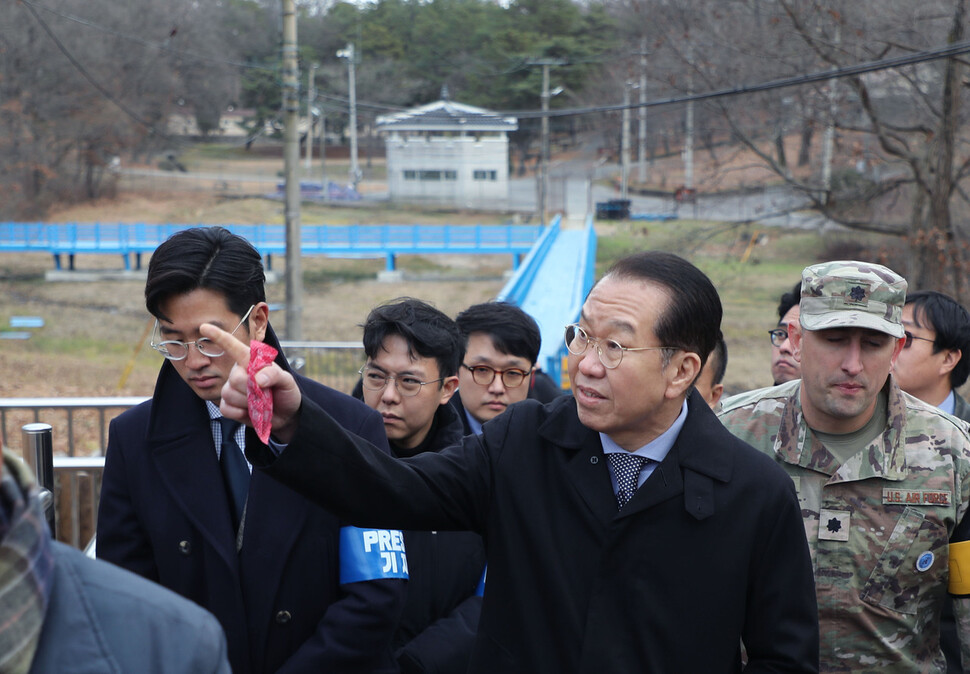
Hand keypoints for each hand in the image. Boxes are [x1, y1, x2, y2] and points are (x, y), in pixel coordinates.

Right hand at [199, 323, 302, 443]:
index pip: (233, 347)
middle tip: (266, 393)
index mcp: (251, 361)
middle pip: (235, 378)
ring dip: (248, 403)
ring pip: (229, 394)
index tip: (204, 327)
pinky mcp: (227, 405)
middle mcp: (238, 372)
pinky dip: (239, 413)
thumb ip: (274, 374)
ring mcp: (230, 389)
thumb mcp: (287, 381)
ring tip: (259, 403)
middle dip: (252, 389)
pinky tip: (249, 412)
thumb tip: (258, 379)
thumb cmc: (285, 392)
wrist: (286, 415)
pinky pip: (226, 409)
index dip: (218, 337)